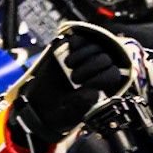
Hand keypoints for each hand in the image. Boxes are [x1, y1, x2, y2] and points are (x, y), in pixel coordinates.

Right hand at [6, 24, 134, 152]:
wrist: (39, 105)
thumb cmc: (60, 112)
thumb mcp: (71, 113)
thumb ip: (84, 103)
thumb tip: (94, 92)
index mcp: (102, 88)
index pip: (113, 74)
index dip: (101, 78)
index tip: (84, 86)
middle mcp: (97, 71)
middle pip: (105, 58)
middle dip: (89, 67)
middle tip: (73, 78)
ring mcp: (85, 58)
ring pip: (95, 45)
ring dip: (81, 55)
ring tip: (68, 66)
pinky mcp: (71, 49)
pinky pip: (81, 39)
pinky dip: (76, 44)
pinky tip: (68, 54)